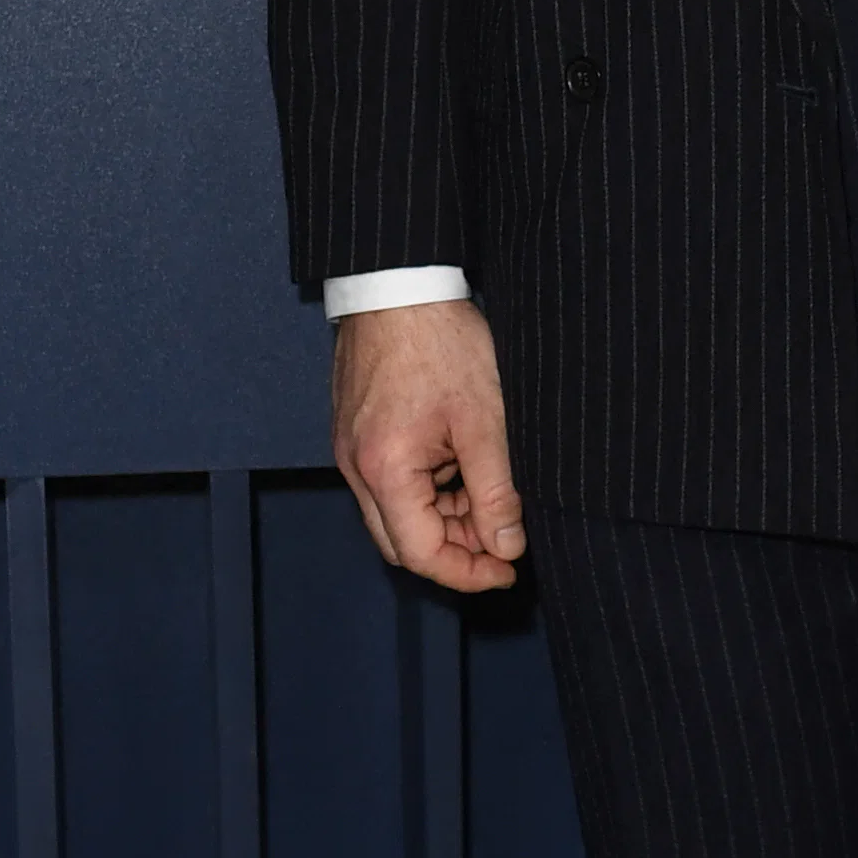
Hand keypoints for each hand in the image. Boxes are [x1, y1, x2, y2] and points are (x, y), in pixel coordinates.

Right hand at [334, 301, 526, 591]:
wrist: (398, 285)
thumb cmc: (442, 343)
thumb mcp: (485, 422)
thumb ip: (497, 492)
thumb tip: (507, 547)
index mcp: (385, 470)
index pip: (420, 554)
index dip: (467, 572)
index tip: (507, 569)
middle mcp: (356, 469)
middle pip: (401, 544)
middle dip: (454, 551)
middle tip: (502, 540)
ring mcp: (350, 451)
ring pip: (395, 516)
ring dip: (442, 520)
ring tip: (489, 495)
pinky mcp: (355, 435)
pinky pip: (388, 486)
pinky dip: (426, 492)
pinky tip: (461, 469)